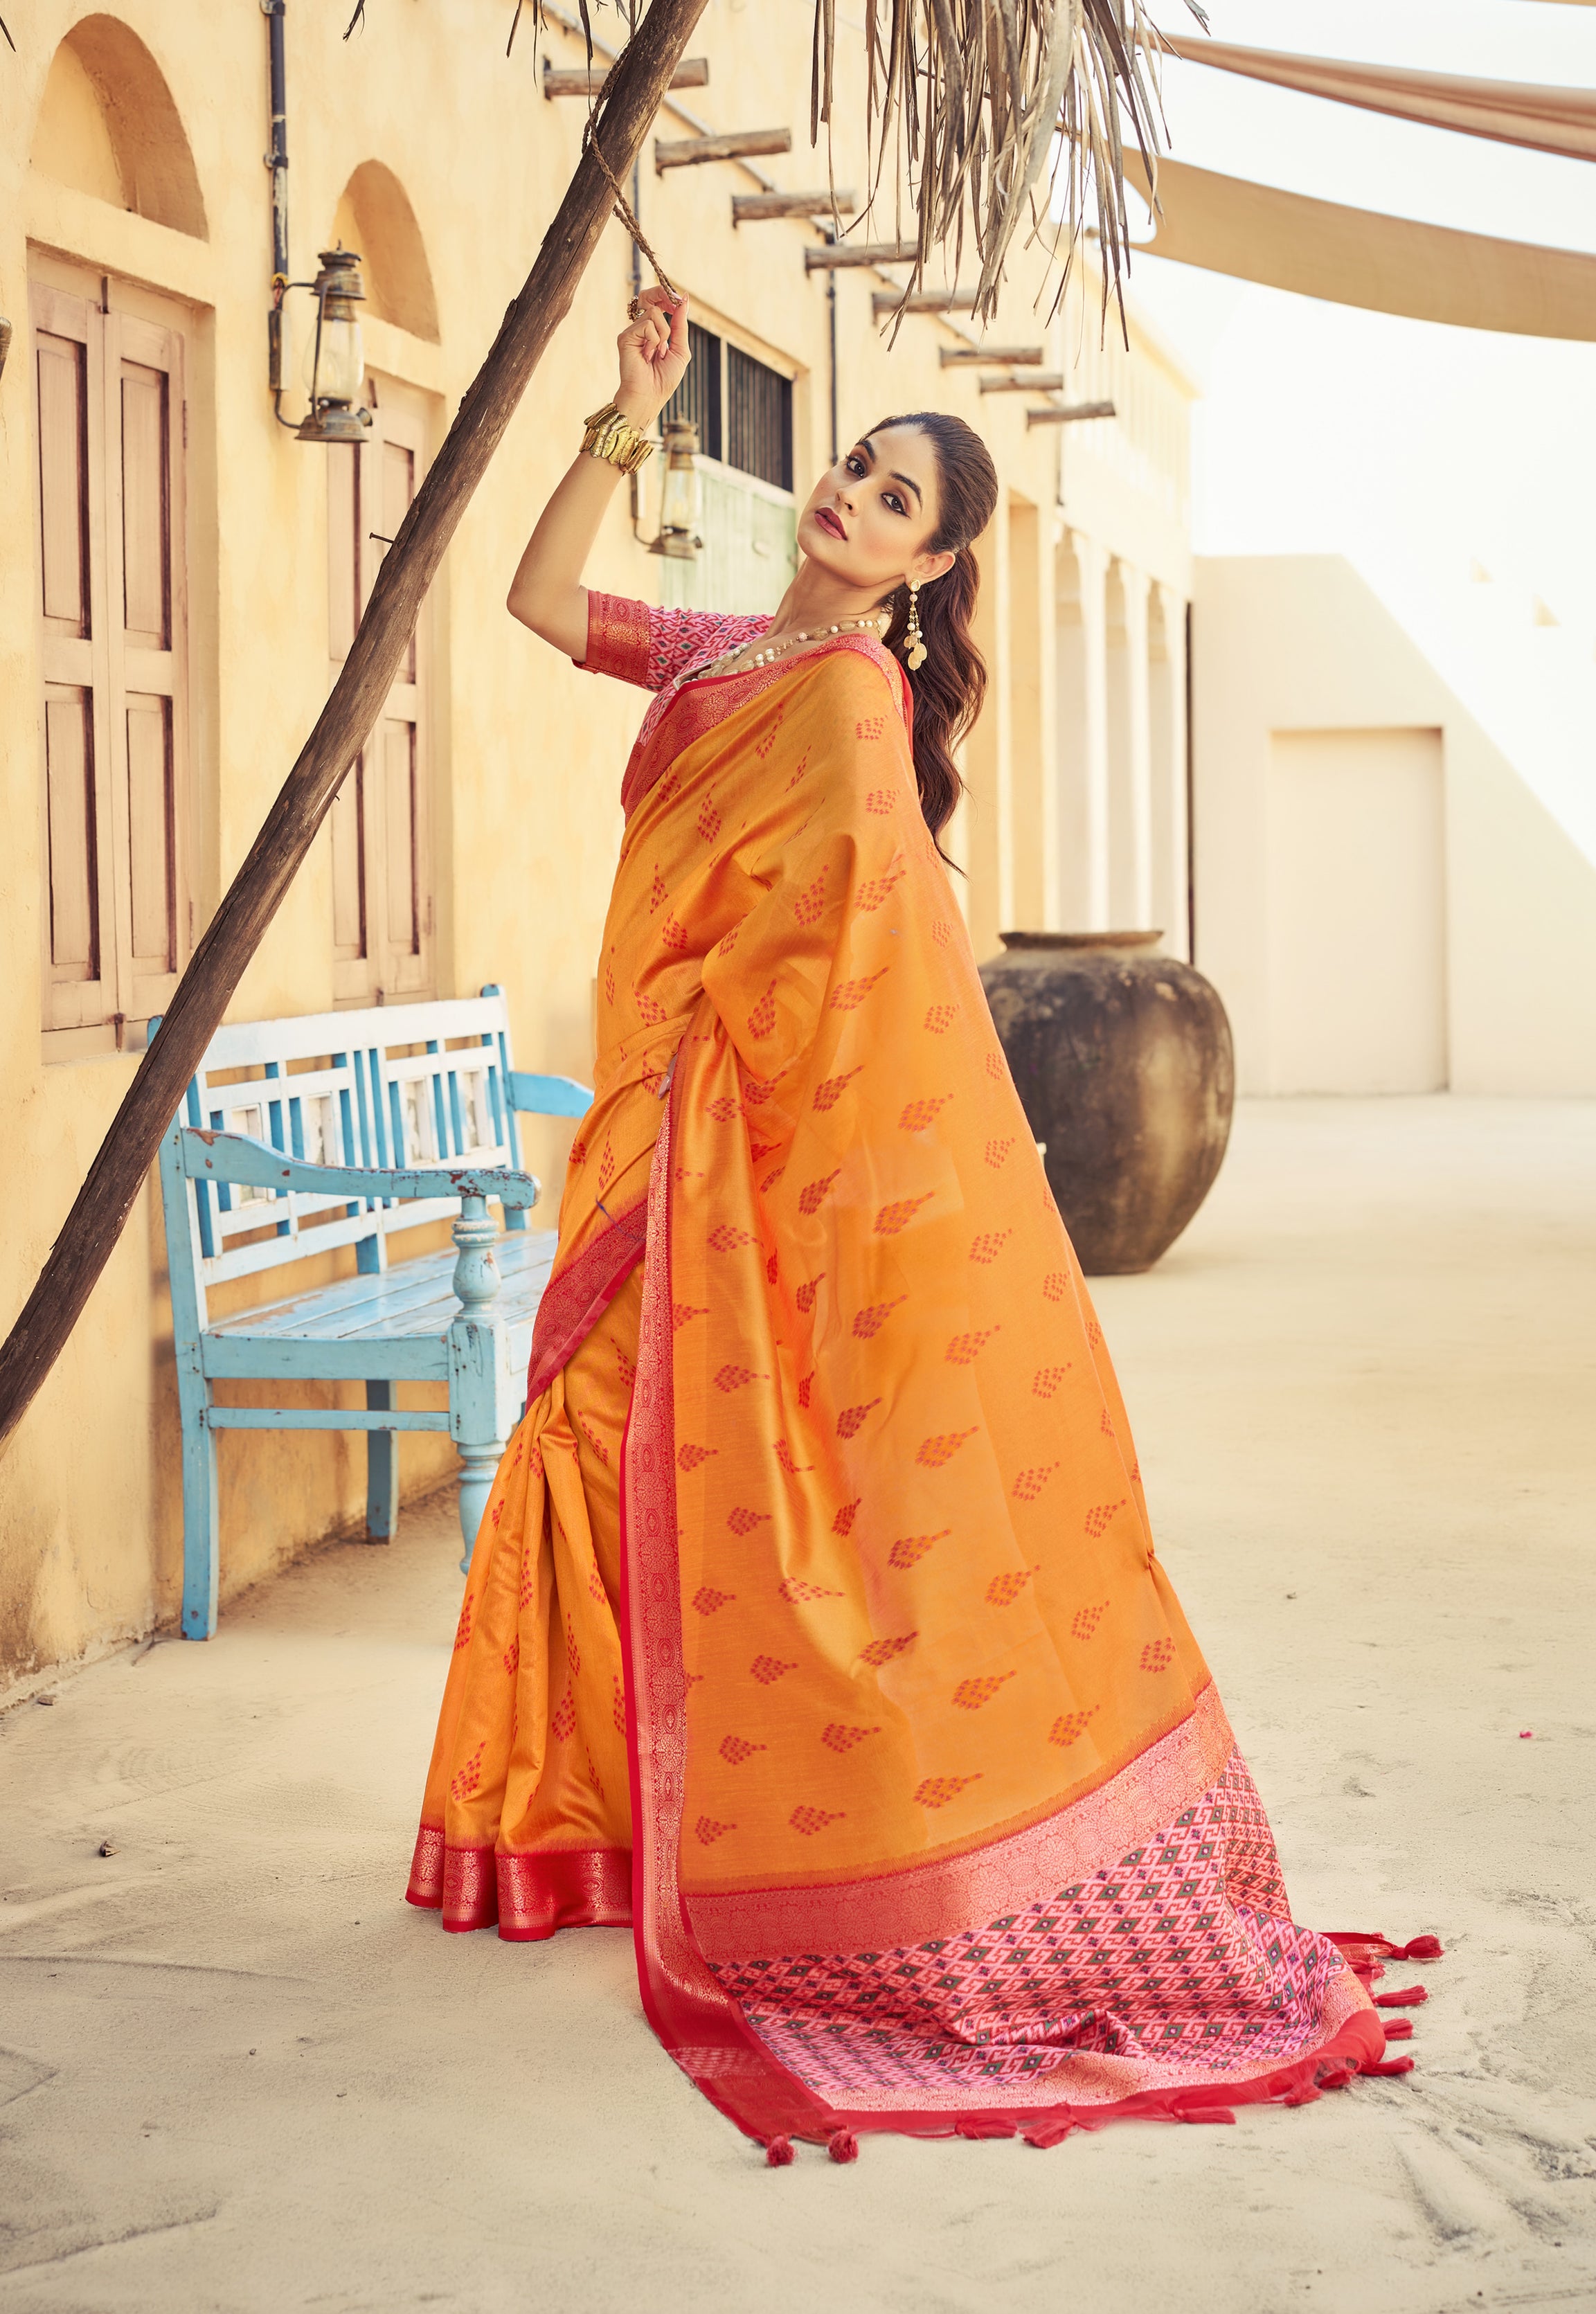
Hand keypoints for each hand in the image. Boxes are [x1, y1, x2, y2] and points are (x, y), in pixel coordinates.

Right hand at [615, 288, 689, 426]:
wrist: (649, 396)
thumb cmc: (664, 379)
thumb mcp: (680, 349)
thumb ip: (681, 324)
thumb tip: (685, 298)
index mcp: (652, 331)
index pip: (657, 303)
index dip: (667, 297)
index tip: (680, 300)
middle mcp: (640, 329)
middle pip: (650, 296)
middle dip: (663, 295)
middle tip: (675, 304)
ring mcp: (632, 332)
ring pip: (654, 313)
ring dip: (663, 334)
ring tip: (657, 353)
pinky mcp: (625, 337)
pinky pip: (648, 325)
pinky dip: (654, 340)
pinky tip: (647, 355)